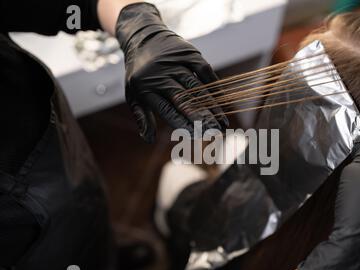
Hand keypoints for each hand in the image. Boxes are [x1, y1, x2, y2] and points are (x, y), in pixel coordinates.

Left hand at [115, 3, 227, 142]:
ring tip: (222, 123)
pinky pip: (205, 72)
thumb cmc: (139, 73)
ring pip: (197, 88)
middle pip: (185, 100)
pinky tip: (221, 104)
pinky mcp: (189, 53)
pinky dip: (214, 88)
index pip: (168, 110)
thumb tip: (148, 140)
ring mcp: (177, 63)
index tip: (197, 135)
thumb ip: (142, 117)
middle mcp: (162, 75)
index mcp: (146, 87)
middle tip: (214, 132)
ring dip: (212, 106)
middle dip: (201, 117)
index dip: (183, 124)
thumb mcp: (133, 94)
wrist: (142, 36)